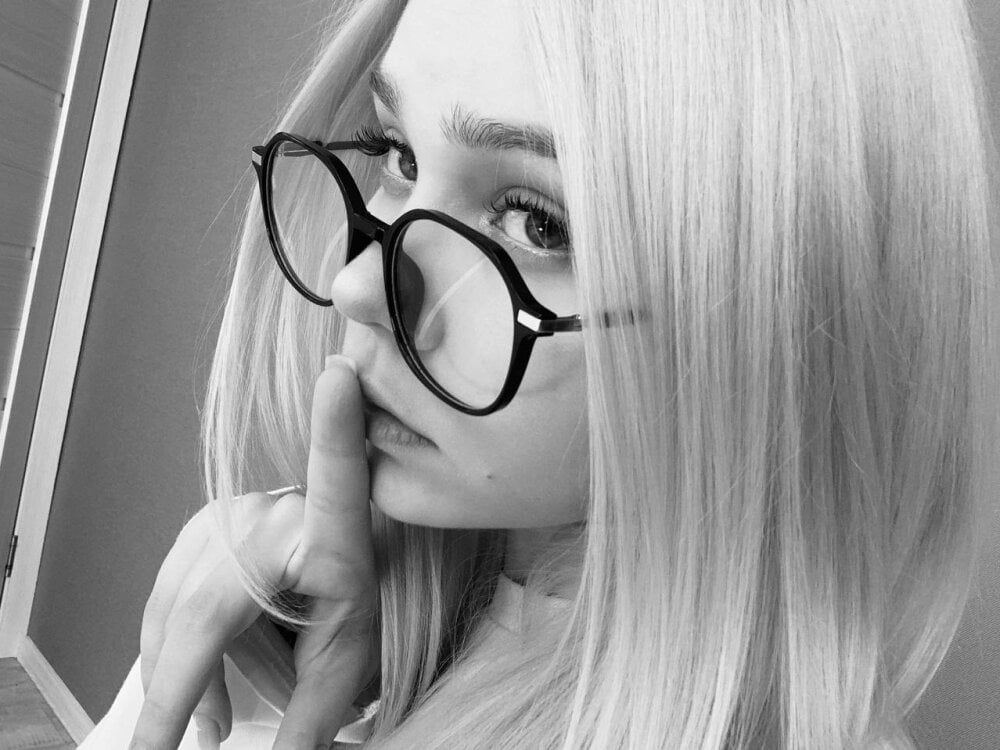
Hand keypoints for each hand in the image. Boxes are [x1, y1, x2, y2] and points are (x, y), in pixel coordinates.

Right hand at [131, 356, 376, 748]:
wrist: (335, 570)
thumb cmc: (356, 606)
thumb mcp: (349, 661)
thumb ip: (315, 716)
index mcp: (330, 532)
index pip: (337, 477)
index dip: (338, 427)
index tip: (344, 376)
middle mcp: (271, 513)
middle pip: (205, 610)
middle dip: (178, 693)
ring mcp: (229, 516)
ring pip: (175, 609)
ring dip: (179, 677)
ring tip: (210, 729)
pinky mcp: (203, 526)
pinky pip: (168, 596)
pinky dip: (173, 652)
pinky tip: (197, 693)